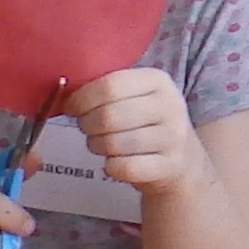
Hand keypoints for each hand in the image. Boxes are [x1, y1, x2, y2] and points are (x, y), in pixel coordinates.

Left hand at [63, 66, 202, 195]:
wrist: (184, 158)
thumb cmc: (146, 123)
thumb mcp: (136, 96)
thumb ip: (106, 89)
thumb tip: (64, 92)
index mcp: (158, 80)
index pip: (111, 85)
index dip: (82, 98)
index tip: (71, 107)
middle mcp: (170, 106)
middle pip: (109, 116)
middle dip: (87, 124)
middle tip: (86, 127)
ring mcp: (173, 137)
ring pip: (113, 143)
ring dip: (96, 146)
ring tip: (100, 143)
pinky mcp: (169, 166)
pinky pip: (123, 168)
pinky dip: (110, 167)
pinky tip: (114, 162)